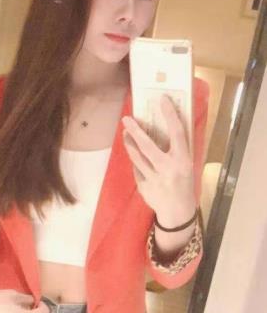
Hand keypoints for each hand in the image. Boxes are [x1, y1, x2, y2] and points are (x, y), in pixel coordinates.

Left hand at [121, 95, 195, 215]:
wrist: (177, 212)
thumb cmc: (185, 184)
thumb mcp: (188, 165)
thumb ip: (178, 149)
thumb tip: (168, 126)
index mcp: (183, 161)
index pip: (177, 133)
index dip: (170, 115)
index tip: (163, 100)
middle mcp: (168, 168)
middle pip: (148, 146)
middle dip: (136, 131)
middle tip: (126, 119)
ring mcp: (154, 179)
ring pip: (137, 157)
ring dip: (129, 143)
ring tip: (125, 133)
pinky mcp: (143, 187)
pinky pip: (137, 169)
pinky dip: (136, 161)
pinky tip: (135, 155)